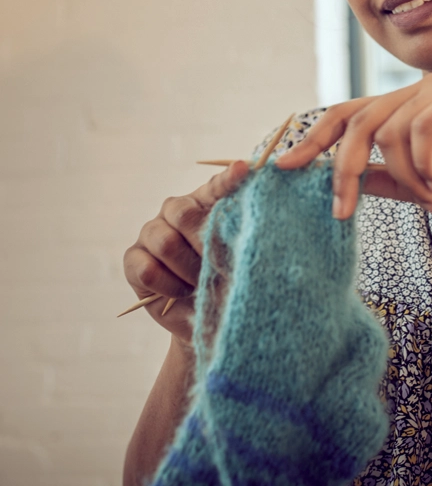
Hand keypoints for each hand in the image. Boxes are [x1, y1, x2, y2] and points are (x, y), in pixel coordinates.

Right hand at [122, 160, 249, 345]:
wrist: (204, 316)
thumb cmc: (225, 281)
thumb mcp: (237, 260)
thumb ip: (237, 240)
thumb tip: (244, 227)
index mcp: (207, 203)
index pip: (217, 185)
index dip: (229, 178)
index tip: (244, 169)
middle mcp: (177, 210)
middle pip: (184, 214)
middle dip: (204, 244)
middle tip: (218, 266)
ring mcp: (152, 231)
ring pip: (165, 243)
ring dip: (187, 270)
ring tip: (200, 284)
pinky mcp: (133, 258)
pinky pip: (147, 269)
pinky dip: (169, 286)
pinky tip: (181, 292)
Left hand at [276, 73, 431, 231]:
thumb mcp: (414, 189)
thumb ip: (379, 178)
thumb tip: (339, 179)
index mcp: (405, 108)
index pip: (349, 113)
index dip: (314, 139)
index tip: (285, 166)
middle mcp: (422, 90)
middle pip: (360, 120)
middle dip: (344, 170)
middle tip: (343, 210)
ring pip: (391, 129)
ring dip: (405, 176)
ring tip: (431, 195)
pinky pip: (423, 128)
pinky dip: (426, 164)